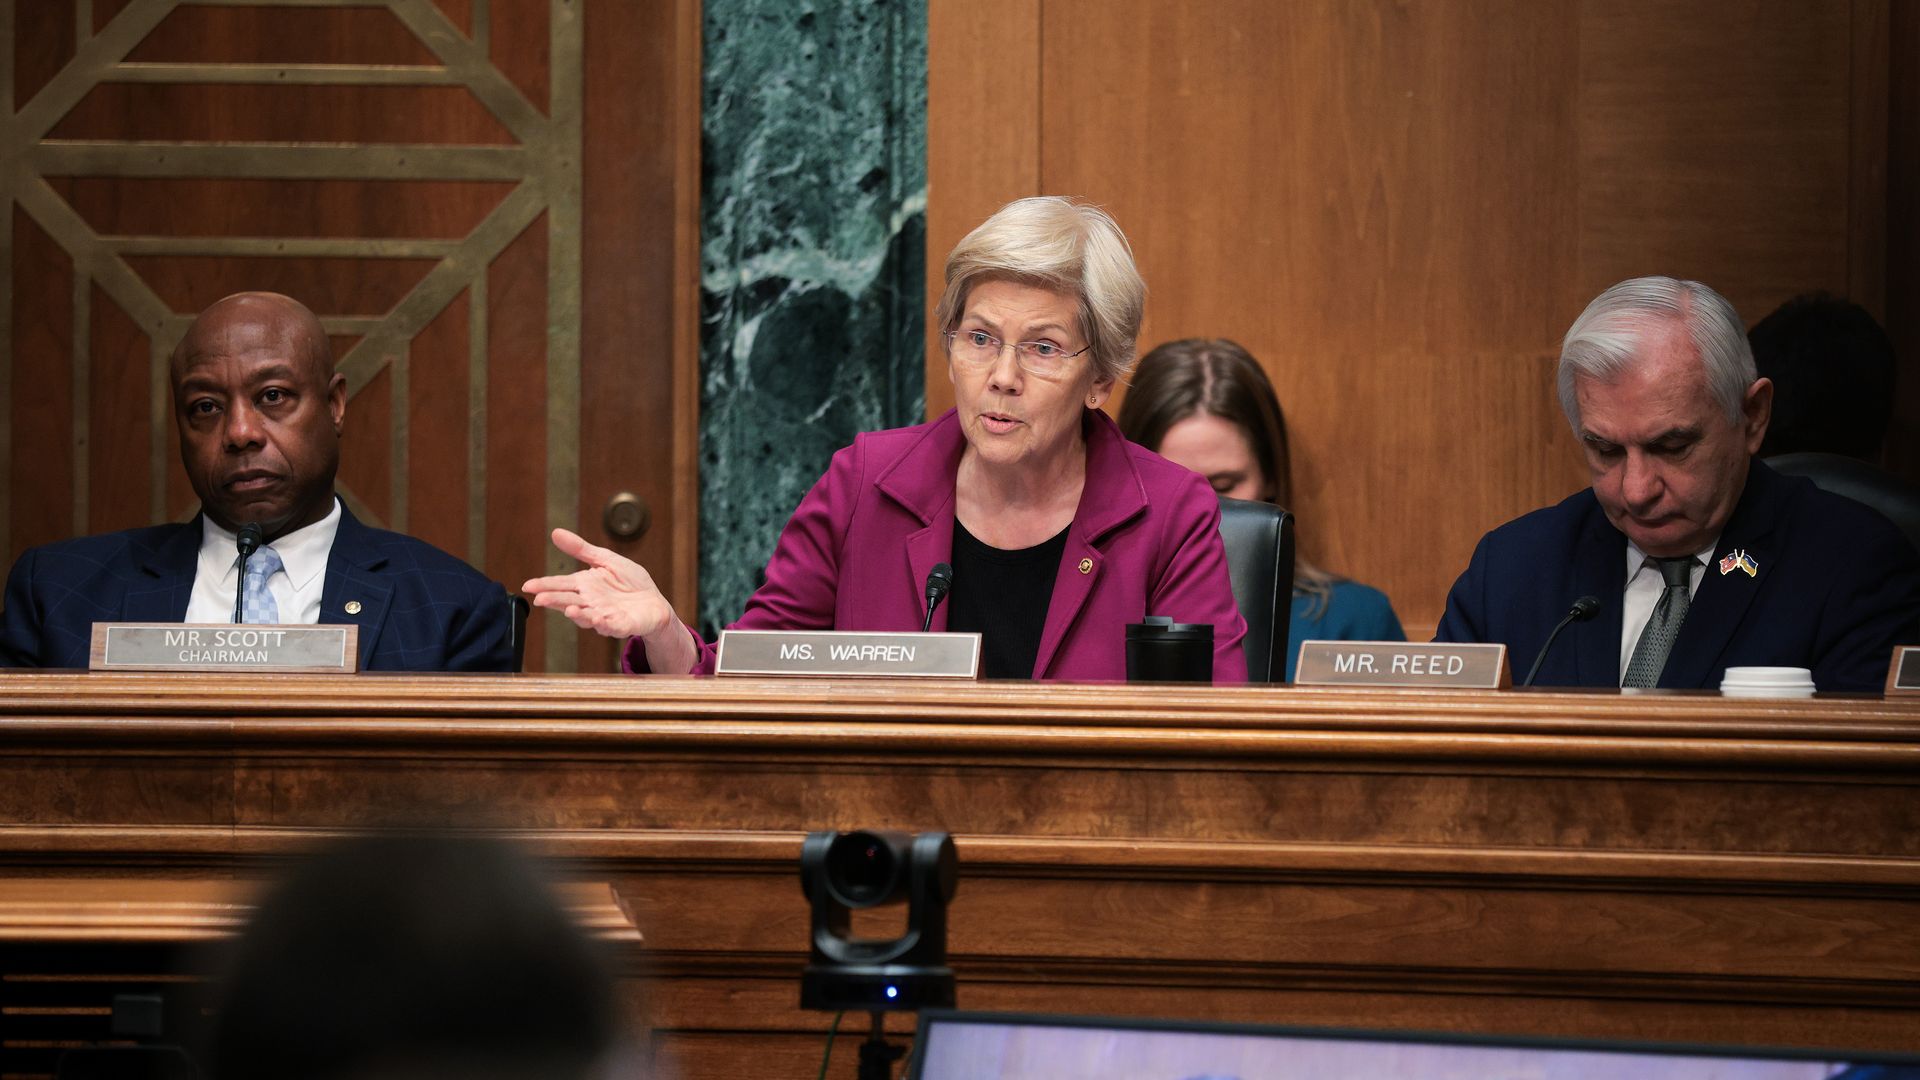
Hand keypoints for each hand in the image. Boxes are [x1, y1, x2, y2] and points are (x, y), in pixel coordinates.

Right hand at [523, 528, 677, 641]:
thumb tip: (555, 532)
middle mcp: (590, 602)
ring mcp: (604, 615)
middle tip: (540, 599)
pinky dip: (604, 624)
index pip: (560, 584)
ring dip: (578, 615)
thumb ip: (581, 549)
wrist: (654, 603)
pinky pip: (611, 626)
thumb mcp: (606, 560)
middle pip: (568, 601)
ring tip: (569, 609)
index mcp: (584, 585)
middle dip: (555, 601)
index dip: (544, 585)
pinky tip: (598, 619)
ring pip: (586, 616)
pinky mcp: (622, 625)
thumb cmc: (630, 582)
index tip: (527, 586)